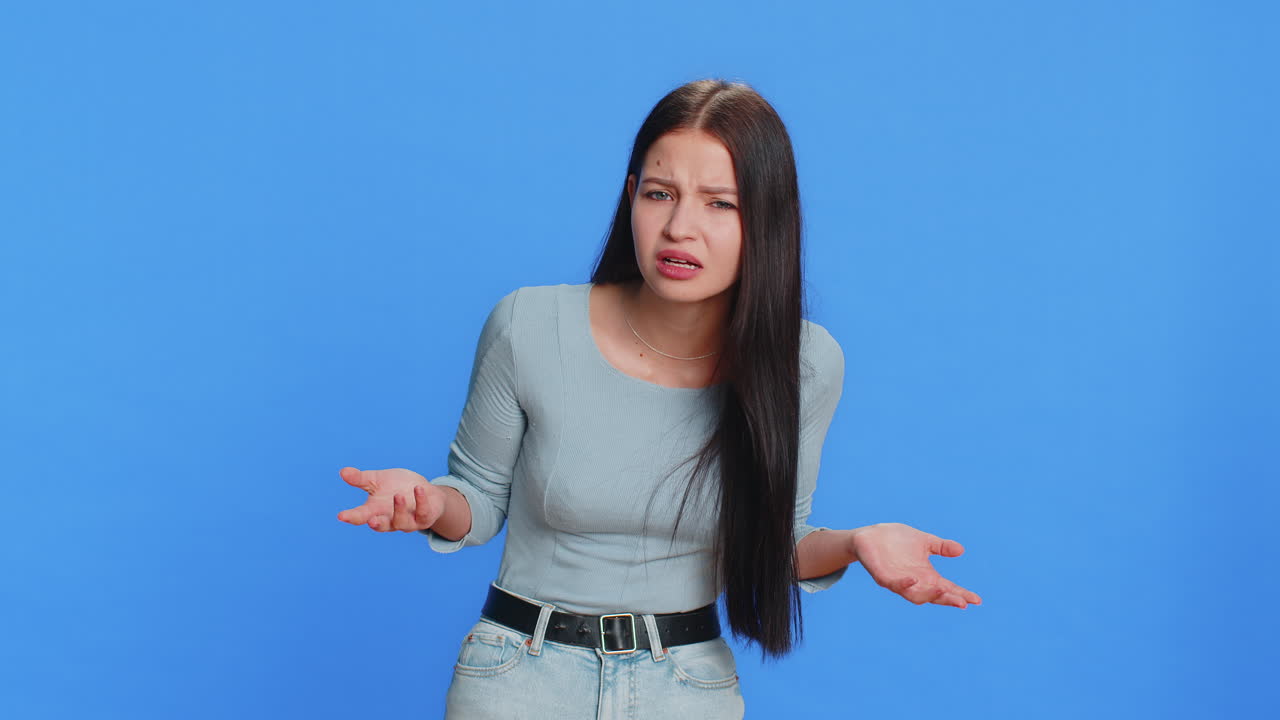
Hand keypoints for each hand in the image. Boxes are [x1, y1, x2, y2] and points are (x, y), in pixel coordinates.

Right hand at [336, 466, 445, 532]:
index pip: (361, 516)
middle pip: (381, 526)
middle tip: (371, 521)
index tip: (341, 516)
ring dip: (399, 510)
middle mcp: (390, 519)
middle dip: (376, 524)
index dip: (351, 517)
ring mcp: (408, 521)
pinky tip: (418, 489)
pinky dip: (421, 501)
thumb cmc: (397, 486)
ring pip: (401, 522)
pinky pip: (423, 513)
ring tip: (398, 496)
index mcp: (375, 511)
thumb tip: (342, 471)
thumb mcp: (377, 480)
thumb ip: (361, 478)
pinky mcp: (424, 518)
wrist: (423, 491)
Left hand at [850, 523, 982, 608]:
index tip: (977, 600)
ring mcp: (898, 582)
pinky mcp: (882, 577)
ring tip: (942, 589)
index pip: (947, 589)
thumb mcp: (923, 541)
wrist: (870, 535)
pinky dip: (903, 584)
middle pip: (934, 596)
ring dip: (928, 594)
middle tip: (962, 602)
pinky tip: (913, 579)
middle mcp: (914, 582)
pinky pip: (893, 585)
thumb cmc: (897, 539)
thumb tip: (961, 550)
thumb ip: (940, 547)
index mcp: (926, 576)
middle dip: (947, 599)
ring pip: (915, 596)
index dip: (961, 594)